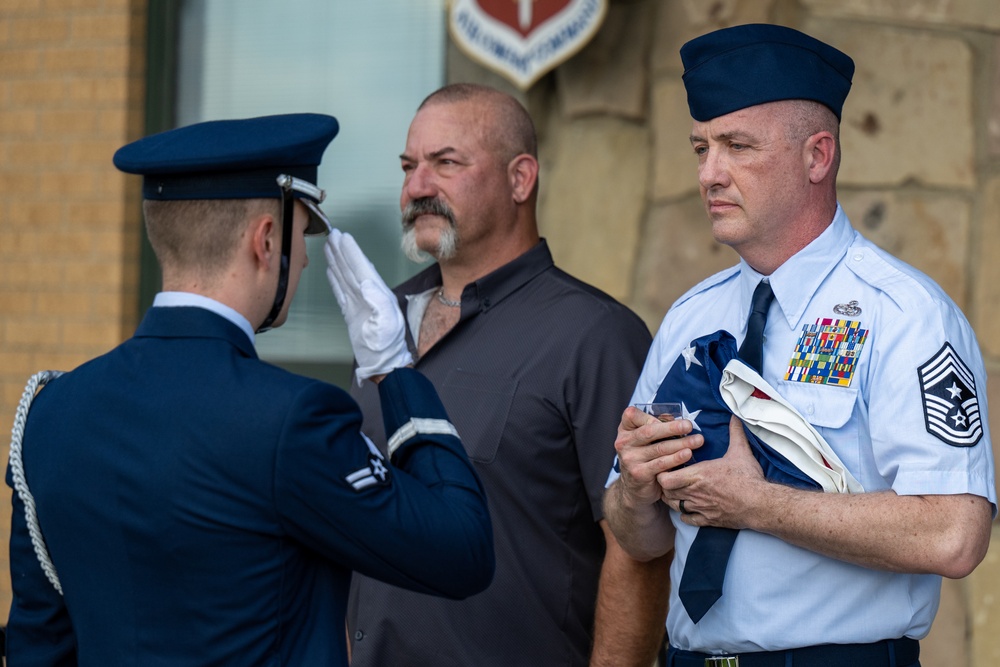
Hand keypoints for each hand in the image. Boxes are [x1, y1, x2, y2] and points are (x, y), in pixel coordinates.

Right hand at [324, 229, 412, 383]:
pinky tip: (331, 270)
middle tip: (333, 234)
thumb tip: (365, 282)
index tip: (342, 237)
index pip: (362, 268)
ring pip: (346, 277)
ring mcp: (360, 304)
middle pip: (353, 268)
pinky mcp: (352, 313)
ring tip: (329, 247)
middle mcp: (370, 296)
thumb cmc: (387, 348)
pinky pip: (341, 291)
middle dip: (343, 251)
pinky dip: (335, 279)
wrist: (384, 366)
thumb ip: (378, 300)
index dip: (352, 252)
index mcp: (379, 295)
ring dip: (338, 261)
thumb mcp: (387, 323)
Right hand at [613, 406, 701, 509]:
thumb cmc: (644, 458)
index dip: (649, 415)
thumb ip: (656, 427)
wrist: (634, 488)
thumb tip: (674, 417)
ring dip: (680, 443)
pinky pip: (661, 464)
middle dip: (671, 428)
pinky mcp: (639, 473)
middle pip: (648, 431)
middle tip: (689, 425)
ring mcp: (630, 459)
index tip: (669, 418)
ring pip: (658, 448)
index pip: (631, 415)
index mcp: (625, 431)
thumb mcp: (644, 441)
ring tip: (697, 440)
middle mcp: (624, 443)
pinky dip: (676, 458)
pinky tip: (688, 454)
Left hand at [658, 416, 765, 528]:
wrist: (760, 504)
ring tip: (678, 492)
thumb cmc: (748, 478)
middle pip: (666, 493)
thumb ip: (735, 432)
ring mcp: (700, 508)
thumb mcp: (741, 452)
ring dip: (674, 499)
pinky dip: (685, 514)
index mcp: (698, 474)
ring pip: (675, 506)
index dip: (663, 474)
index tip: (668, 468)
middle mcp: (695, 492)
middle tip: (671, 479)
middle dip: (665, 486)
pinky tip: (690, 508)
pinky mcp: (708, 520)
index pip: (665, 478)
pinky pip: (687, 519)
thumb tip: (735, 416)